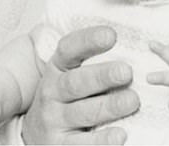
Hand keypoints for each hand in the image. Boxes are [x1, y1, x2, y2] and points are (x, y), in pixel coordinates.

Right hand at [22, 26, 138, 144]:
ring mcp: (55, 120)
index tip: (111, 35)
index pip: (68, 50)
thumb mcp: (67, 76)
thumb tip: (129, 45)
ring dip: (108, 107)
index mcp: (56, 70)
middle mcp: (52, 93)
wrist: (36, 135)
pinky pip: (82, 144)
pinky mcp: (60, 145)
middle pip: (75, 83)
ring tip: (132, 100)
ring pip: (81, 113)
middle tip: (126, 71)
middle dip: (101, 76)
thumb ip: (89, 63)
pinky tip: (120, 136)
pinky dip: (101, 141)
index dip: (88, 41)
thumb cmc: (64, 100)